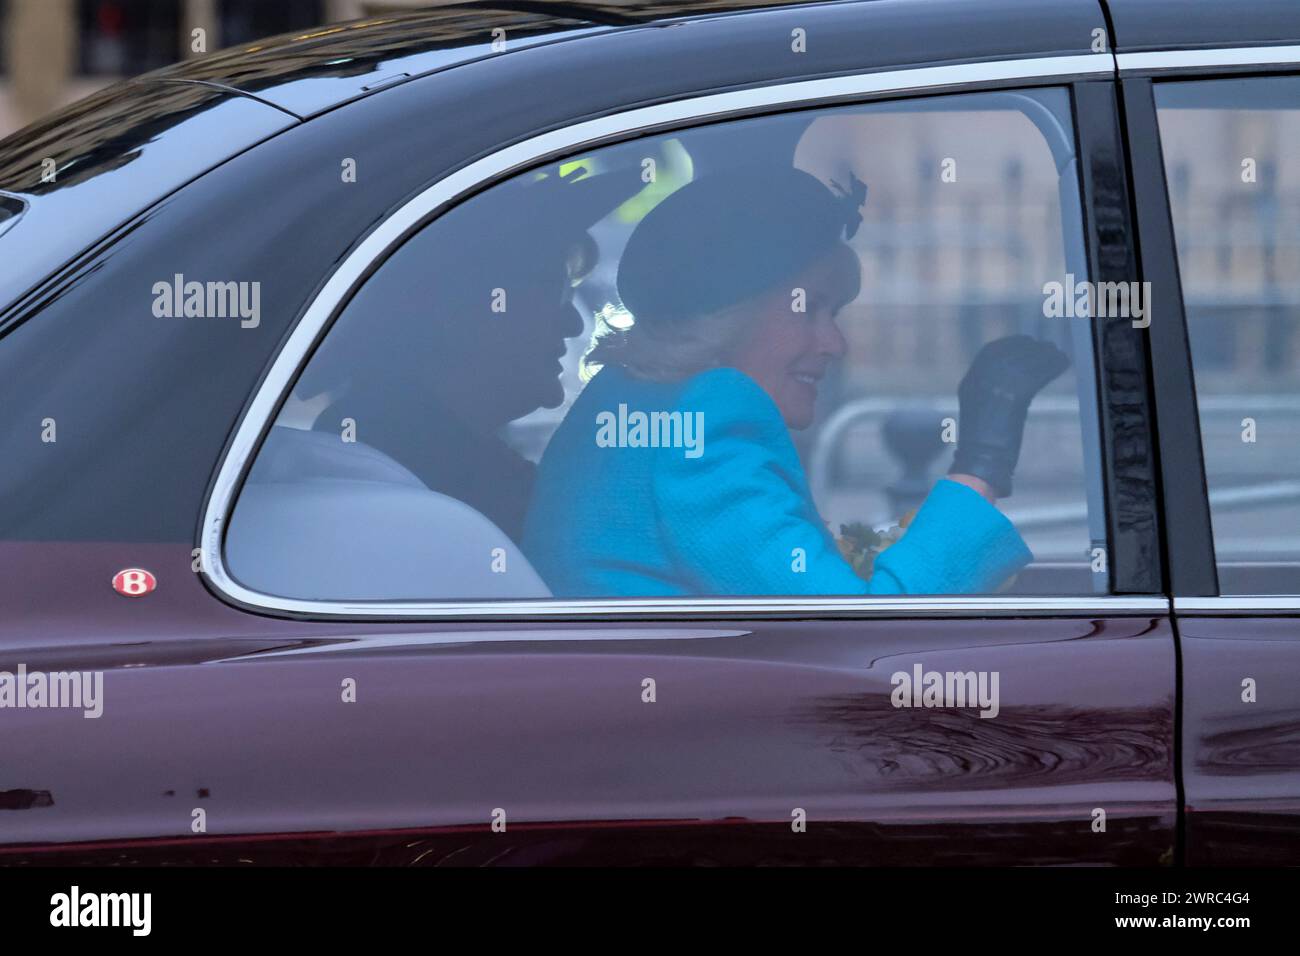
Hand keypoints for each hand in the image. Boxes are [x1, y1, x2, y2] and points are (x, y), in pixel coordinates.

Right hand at [949, 335, 1068, 497]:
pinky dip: (1052, 366)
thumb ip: (991, 392)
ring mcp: (996, 387)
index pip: (990, 352)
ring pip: (1026, 362)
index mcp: (970, 382)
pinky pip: (1037, 374)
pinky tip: (1063, 363)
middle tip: (1048, 347)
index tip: (1028, 342)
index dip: (1011, 343)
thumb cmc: (984, 443)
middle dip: (1031, 348)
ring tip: (1059, 356)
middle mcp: (980, 380)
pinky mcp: (1013, 397)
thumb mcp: (981, 410)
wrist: (980, 461)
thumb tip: (1016, 380)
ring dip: (1046, 356)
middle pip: (1010, 353)